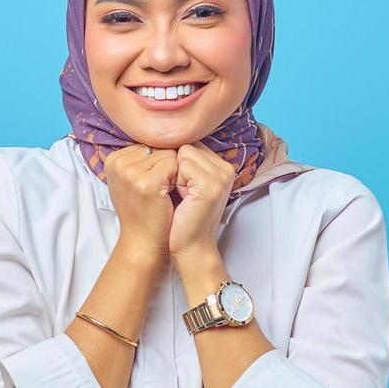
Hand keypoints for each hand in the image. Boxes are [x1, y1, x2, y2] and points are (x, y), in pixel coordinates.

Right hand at [104, 142, 178, 262]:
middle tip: (156, 192)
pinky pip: (175, 165)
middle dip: (165, 167)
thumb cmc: (143, 210)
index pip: (149, 143)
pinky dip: (178, 180)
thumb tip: (162, 134)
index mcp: (112, 159)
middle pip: (159, 147)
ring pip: (169, 154)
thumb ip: (139, 159)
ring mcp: (131, 173)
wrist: (143, 241)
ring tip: (161, 194)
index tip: (149, 185)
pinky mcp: (147, 183)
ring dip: (173, 174)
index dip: (157, 164)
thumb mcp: (132, 180)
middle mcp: (117, 163)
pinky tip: (167, 196)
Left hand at [168, 140, 235, 267]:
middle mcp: (226, 168)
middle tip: (181, 193)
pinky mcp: (211, 185)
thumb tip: (162, 139)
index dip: (177, 163)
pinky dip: (175, 182)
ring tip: (182, 196)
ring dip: (174, 174)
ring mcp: (220, 176)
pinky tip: (182, 199)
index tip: (180, 187)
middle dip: (175, 167)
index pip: (190, 144)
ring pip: (183, 152)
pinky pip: (181, 165)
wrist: (191, 248)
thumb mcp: (186, 186)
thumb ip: (185, 163)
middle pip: (186, 146)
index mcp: (221, 166)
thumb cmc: (183, 219)